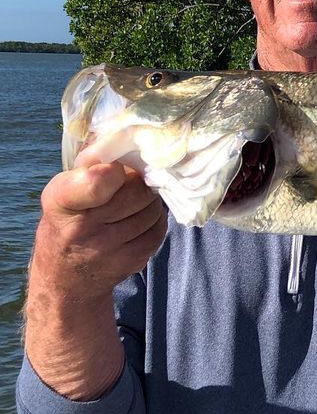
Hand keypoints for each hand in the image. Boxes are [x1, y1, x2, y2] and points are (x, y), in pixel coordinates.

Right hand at [31, 162, 165, 301]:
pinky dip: (155, 221)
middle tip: (131, 185)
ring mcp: (106, 249)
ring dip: (150, 202)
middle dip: (140, 183)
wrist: (64, 277)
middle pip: (137, 191)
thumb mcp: (66, 190)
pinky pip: (159, 230)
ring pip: (152, 209)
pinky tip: (139, 221)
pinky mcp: (129, 262)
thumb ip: (93, 165)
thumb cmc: (70, 219)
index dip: (116, 171)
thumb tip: (132, 137)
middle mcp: (80, 228)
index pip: (99, 180)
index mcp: (61, 200)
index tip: (115, 170)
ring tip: (134, 204)